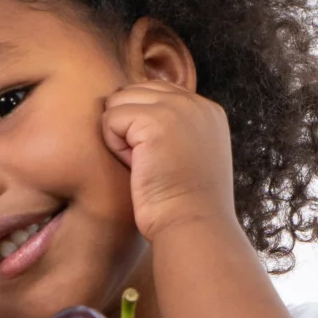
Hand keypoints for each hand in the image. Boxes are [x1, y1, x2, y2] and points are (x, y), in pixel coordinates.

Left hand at [100, 81, 238, 240]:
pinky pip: (110, 118)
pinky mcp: (155, 119)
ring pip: (119, 102)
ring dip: (120, 136)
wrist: (193, 225)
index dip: (141, 126)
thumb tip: (133, 112)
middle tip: (149, 164)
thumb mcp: (191, 156)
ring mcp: (177, 107)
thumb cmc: (185, 205)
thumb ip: (174, 128)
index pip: (155, 93)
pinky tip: (137, 166)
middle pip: (134, 92)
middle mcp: (195, 102)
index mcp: (207, 110)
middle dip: (129, 128)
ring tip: (144, 165)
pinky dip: (115, 146)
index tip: (160, 160)